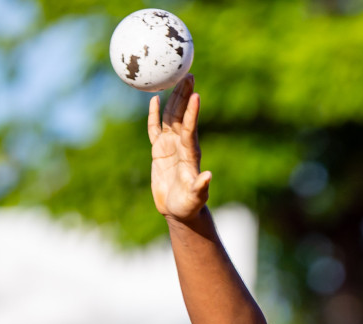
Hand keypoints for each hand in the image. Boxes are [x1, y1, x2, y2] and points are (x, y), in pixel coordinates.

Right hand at [148, 75, 209, 223]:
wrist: (179, 211)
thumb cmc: (189, 206)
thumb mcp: (194, 198)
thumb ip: (200, 187)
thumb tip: (208, 176)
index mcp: (190, 153)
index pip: (190, 128)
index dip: (192, 112)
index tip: (196, 94)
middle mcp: (181, 145)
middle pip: (182, 115)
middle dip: (185, 95)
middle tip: (188, 74)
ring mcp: (171, 146)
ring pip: (170, 117)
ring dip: (174, 98)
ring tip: (176, 77)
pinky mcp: (159, 150)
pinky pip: (155, 129)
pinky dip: (154, 114)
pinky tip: (154, 98)